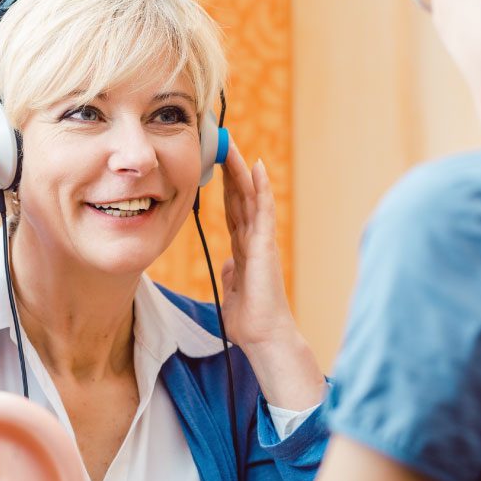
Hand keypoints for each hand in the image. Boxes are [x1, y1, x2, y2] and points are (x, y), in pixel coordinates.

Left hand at [220, 141, 324, 408]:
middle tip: (221, 144)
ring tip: (233, 146)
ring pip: (251, 197)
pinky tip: (257, 168)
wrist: (262, 336)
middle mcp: (253, 240)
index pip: (233, 211)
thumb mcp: (232, 292)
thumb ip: (231, 274)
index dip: (225, 188)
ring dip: (242, 171)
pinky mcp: (265, 245)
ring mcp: (261, 240)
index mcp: (243, 250)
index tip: (215, 167)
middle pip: (241, 198)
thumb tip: (228, 264)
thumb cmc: (249, 320)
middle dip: (230, 171)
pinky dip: (261, 188)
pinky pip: (263, 210)